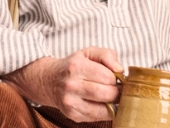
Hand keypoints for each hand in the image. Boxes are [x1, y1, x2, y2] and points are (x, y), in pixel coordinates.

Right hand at [5, 47, 122, 122]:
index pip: (108, 77)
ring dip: (112, 103)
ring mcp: (71, 102)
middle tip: (115, 88)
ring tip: (109, 95)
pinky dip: (104, 111)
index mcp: (75, 66)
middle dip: (116, 91)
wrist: (49, 81)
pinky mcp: (73, 115)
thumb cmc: (73, 66)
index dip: (116, 78)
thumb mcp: (88, 53)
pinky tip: (99, 102)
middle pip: (108, 94)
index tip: (115, 78)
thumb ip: (106, 55)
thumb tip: (120, 70)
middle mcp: (71, 85)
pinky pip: (98, 117)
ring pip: (105, 108)